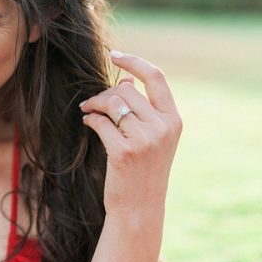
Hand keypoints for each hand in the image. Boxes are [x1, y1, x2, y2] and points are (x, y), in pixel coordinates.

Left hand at [79, 51, 181, 221]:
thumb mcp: (152, 138)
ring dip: (95, 104)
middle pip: (126, 90)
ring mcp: (145, 140)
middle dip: (105, 94)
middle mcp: (163, 128)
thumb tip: (126, 79)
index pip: (156, 77)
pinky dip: (90, 120)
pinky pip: (100, 122)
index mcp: (173, 120)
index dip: (134, 62)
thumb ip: (143, 109)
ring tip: (88, 111)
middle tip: (93, 104)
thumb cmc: (143, 170)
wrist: (139, 208)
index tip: (115, 54)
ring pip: (112, 103)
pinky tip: (87, 124)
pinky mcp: (124, 152)